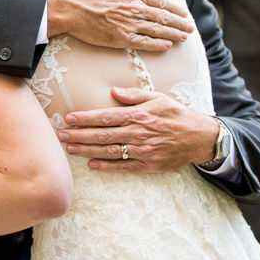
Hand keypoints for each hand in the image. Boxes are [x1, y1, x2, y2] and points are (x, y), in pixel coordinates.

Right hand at [46, 0, 192, 51]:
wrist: (68, 7)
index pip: (160, 1)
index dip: (174, 8)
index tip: (184, 13)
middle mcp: (134, 8)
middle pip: (162, 17)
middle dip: (179, 23)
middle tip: (190, 29)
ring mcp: (128, 24)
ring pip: (157, 30)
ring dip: (173, 34)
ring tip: (183, 38)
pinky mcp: (120, 38)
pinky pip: (144, 42)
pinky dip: (157, 44)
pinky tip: (166, 45)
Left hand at [57, 85, 215, 171]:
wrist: (198, 138)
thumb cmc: (176, 114)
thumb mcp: (158, 98)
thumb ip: (135, 95)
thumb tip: (114, 92)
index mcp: (139, 115)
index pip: (106, 117)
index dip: (86, 118)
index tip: (69, 118)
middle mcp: (138, 133)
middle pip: (103, 135)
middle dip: (80, 135)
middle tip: (61, 135)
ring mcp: (142, 151)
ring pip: (109, 152)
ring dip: (87, 151)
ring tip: (70, 149)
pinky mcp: (147, 165)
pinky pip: (123, 167)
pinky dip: (106, 167)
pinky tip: (92, 165)